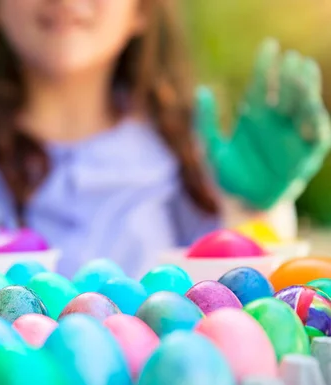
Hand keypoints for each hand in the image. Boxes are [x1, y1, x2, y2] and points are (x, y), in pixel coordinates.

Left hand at [196, 39, 330, 209]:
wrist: (243, 205)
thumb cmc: (227, 177)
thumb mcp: (210, 148)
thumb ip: (205, 121)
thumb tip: (201, 90)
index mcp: (252, 116)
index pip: (261, 84)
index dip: (265, 65)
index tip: (269, 46)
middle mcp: (274, 121)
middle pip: (284, 91)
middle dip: (288, 73)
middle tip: (289, 57)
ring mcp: (291, 134)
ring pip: (302, 105)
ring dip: (305, 88)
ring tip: (304, 69)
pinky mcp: (306, 152)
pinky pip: (315, 132)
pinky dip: (315, 118)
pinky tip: (312, 104)